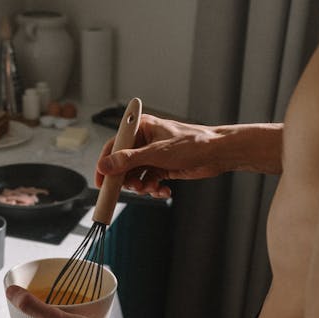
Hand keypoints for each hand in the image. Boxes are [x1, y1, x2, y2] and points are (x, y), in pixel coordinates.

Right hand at [95, 114, 226, 197]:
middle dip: (128, 179)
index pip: (114, 146)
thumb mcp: (156, 153)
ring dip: (142, 186)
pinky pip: (149, 182)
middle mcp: (144, 141)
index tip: (101, 181)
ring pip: (136, 176)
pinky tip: (163, 189)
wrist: (217, 153)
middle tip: (135, 187)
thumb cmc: (192, 143)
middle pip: (123, 165)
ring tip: (153, 187)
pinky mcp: (161, 168)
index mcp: (140, 128)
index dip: (106, 164)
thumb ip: (128, 160)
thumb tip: (106, 166)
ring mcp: (153, 156)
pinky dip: (154, 189)